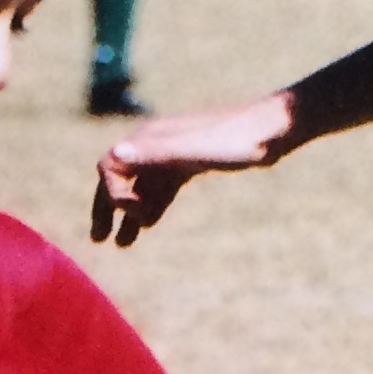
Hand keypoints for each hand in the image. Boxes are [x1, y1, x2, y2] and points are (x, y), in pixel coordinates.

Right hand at [91, 91, 295, 245]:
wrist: (273, 129)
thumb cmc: (237, 141)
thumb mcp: (195, 151)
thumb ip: (156, 154)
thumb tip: (113, 155)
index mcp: (150, 139)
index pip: (109, 167)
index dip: (111, 194)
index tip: (133, 215)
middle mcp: (155, 144)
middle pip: (118, 177)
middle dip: (107, 207)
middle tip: (99, 239)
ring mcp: (172, 153)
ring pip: (140, 185)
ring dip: (128, 213)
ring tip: (122, 244)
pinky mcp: (189, 162)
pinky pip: (160, 186)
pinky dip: (151, 205)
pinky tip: (149, 224)